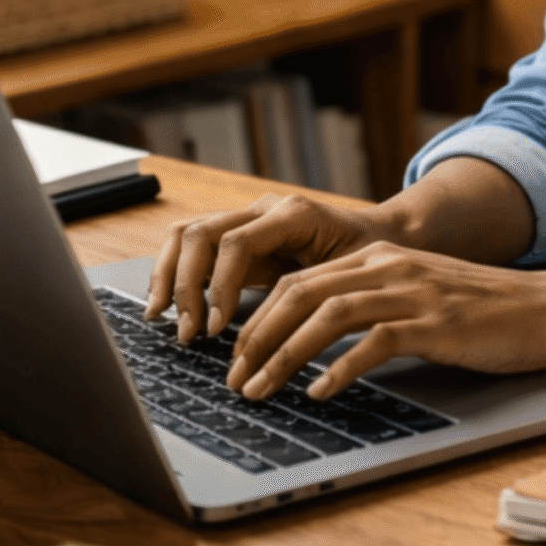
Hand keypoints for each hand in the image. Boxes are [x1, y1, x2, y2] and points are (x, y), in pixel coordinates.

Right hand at [144, 192, 389, 342]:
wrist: (383, 234)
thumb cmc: (373, 257)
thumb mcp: (352, 274)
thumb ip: (317, 294)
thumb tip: (282, 336)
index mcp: (292, 213)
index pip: (236, 243)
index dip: (219, 286)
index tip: (217, 328)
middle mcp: (263, 209)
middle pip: (200, 233)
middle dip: (185, 286)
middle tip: (189, 334)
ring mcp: (247, 218)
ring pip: (186, 234)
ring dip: (169, 277)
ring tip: (163, 319)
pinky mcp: (238, 236)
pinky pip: (193, 247)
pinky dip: (174, 274)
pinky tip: (167, 306)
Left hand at [224, 243, 545, 400]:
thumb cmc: (484, 312)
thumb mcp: (419, 295)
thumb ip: (373, 306)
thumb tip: (317, 343)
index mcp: (379, 258)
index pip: (299, 281)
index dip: (259, 318)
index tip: (238, 355)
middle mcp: (389, 268)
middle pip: (301, 294)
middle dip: (258, 338)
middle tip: (234, 379)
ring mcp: (412, 293)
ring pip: (326, 316)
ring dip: (284, 356)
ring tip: (262, 390)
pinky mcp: (435, 323)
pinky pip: (373, 342)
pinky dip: (339, 369)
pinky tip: (320, 393)